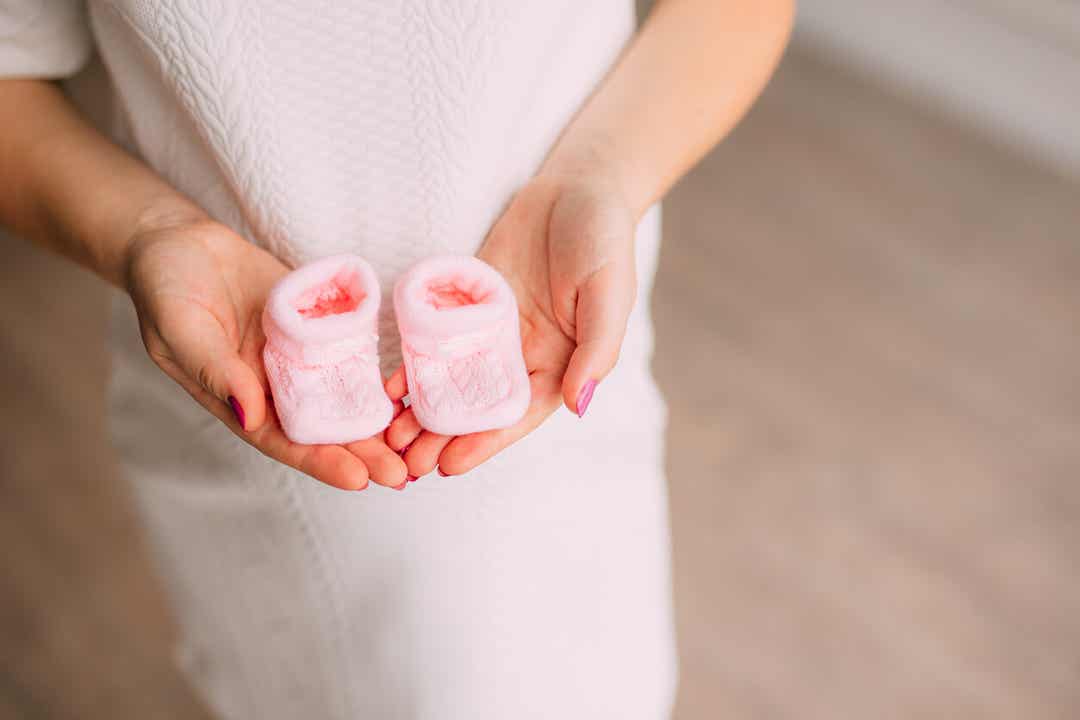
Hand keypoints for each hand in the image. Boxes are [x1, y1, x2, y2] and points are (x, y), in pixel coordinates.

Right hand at [124, 209, 407, 490]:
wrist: (179, 243)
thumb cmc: (165, 286)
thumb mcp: (179, 326)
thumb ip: (214, 369)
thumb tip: (250, 414)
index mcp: (236, 398)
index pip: (282, 440)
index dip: (321, 461)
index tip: (358, 480)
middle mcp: (271, 386)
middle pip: (321, 428)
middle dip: (362, 453)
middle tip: (403, 475)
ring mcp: (295, 358)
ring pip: (341, 396)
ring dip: (376, 420)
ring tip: (416, 440)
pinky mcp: (314, 327)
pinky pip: (347, 353)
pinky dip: (374, 372)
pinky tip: (408, 388)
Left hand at [384, 174, 637, 475]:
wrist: (578, 186)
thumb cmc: (605, 240)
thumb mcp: (610, 293)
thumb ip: (596, 349)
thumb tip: (576, 404)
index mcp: (559, 362)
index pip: (519, 413)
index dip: (486, 441)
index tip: (451, 466)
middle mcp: (522, 354)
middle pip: (480, 406)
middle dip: (445, 436)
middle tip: (406, 464)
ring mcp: (491, 330)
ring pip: (453, 379)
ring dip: (424, 410)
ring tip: (390, 437)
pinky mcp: (467, 302)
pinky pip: (438, 337)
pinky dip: (415, 362)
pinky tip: (389, 385)